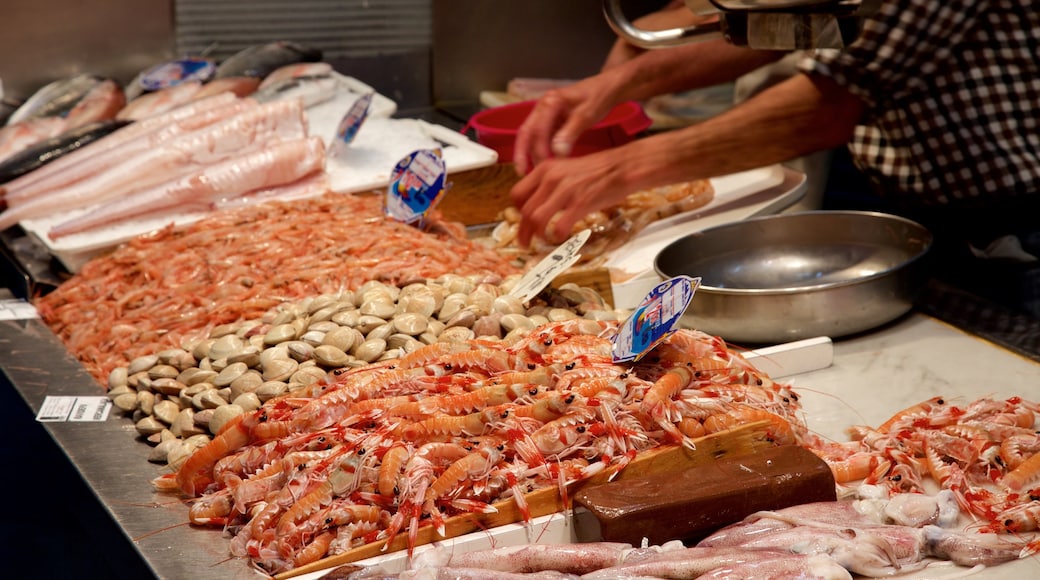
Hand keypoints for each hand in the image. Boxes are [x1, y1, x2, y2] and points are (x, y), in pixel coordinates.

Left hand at [510, 147, 638, 247]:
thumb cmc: (597, 171)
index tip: (523, 221)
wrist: (622, 167)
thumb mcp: (566, 169)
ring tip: (542, 241)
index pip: (517, 194)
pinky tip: (561, 236)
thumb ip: (550, 183)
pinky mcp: (580, 203)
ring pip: (536, 219)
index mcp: (545, 169)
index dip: (517, 212)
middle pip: (525, 210)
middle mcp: (551, 178)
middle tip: (525, 241)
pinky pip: (559, 226)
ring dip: (536, 235)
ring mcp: (565, 191)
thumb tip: (538, 203)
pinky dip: (557, 235)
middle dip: (523, 230)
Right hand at [512, 75, 620, 176]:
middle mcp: (543, 107)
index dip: (535, 150)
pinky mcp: (552, 121)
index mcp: (550, 103)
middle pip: (526, 132)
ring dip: (531, 154)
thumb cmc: (598, 97)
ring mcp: (546, 114)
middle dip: (521, 153)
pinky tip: (545, 164)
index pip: (535, 129)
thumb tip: (556, 152)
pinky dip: (541, 151)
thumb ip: (570, 132)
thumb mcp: (586, 114)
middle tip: (521, 173)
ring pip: (532, 136)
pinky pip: (542, 138)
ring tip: (533, 173)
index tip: (541, 168)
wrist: (607, 87)